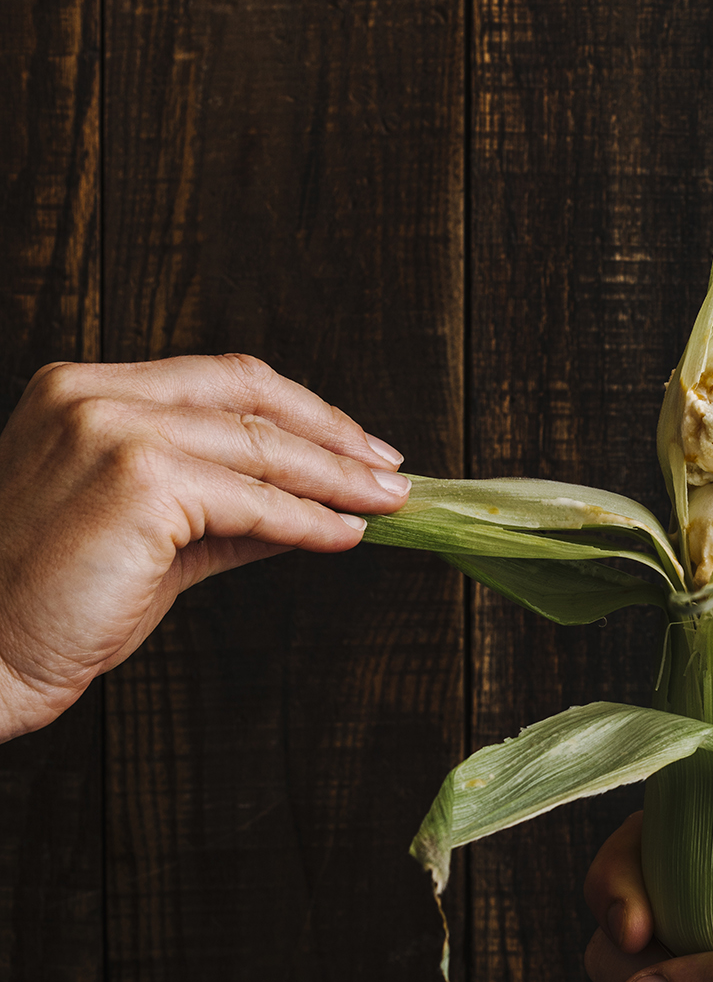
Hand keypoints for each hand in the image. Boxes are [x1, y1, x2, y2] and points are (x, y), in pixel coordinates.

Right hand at [0, 355, 411, 740]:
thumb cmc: (55, 602)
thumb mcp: (152, 535)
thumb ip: (226, 508)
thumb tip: (316, 504)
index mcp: (84, 389)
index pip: (220, 379)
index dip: (299, 409)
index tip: (355, 442)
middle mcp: (95, 396)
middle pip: (249, 397)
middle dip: (333, 435)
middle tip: (389, 469)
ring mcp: (114, 433)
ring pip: (261, 448)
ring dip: (336, 478)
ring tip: (385, 502)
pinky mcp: (140, 484)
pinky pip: (254, 501)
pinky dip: (309, 520)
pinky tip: (344, 536)